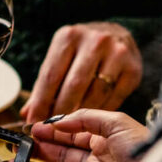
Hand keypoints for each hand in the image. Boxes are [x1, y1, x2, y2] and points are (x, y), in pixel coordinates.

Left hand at [21, 22, 142, 123]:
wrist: (116, 34)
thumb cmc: (81, 50)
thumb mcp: (59, 59)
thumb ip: (43, 86)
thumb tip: (27, 114)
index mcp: (69, 37)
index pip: (50, 76)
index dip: (41, 103)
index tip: (34, 121)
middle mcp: (95, 41)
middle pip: (73, 85)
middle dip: (60, 111)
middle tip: (51, 128)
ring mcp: (117, 53)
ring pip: (95, 93)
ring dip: (81, 114)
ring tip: (70, 126)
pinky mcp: (133, 69)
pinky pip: (114, 98)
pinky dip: (100, 111)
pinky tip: (91, 118)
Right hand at [27, 109, 147, 161]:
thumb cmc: (145, 151)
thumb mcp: (117, 122)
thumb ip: (86, 118)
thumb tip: (59, 122)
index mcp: (107, 139)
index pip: (74, 134)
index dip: (54, 131)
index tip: (34, 128)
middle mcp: (99, 160)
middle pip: (63, 153)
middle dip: (41, 148)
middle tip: (21, 144)